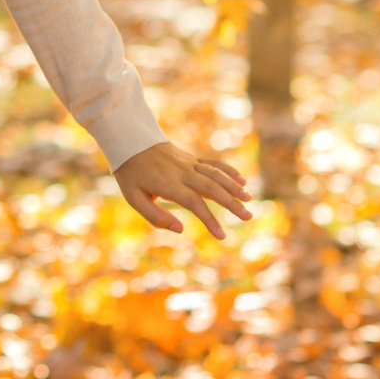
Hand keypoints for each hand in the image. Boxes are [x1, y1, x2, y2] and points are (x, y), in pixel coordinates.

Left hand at [113, 141, 252, 239]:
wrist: (131, 142)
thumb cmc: (131, 175)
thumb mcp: (134, 198)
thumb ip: (155, 216)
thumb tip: (180, 230)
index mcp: (168, 184)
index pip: (194, 203)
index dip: (209, 219)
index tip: (222, 236)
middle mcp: (182, 172)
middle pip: (211, 187)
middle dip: (231, 203)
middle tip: (248, 217)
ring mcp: (188, 163)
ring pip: (215, 174)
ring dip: (233, 186)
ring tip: (249, 200)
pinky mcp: (191, 158)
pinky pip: (213, 163)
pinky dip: (228, 170)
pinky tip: (241, 180)